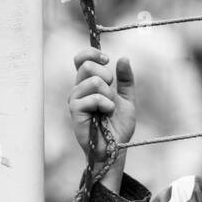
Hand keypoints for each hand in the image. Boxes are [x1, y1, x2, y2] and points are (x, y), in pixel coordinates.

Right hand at [69, 48, 135, 165]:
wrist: (115, 147)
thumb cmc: (118, 127)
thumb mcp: (127, 99)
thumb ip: (125, 80)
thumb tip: (123, 58)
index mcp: (88, 84)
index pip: (81, 59)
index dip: (92, 54)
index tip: (106, 60)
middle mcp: (78, 89)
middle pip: (86, 65)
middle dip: (106, 76)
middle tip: (112, 92)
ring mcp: (75, 100)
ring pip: (93, 81)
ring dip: (108, 95)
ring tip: (109, 109)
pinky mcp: (75, 111)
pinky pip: (92, 98)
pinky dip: (105, 105)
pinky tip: (106, 114)